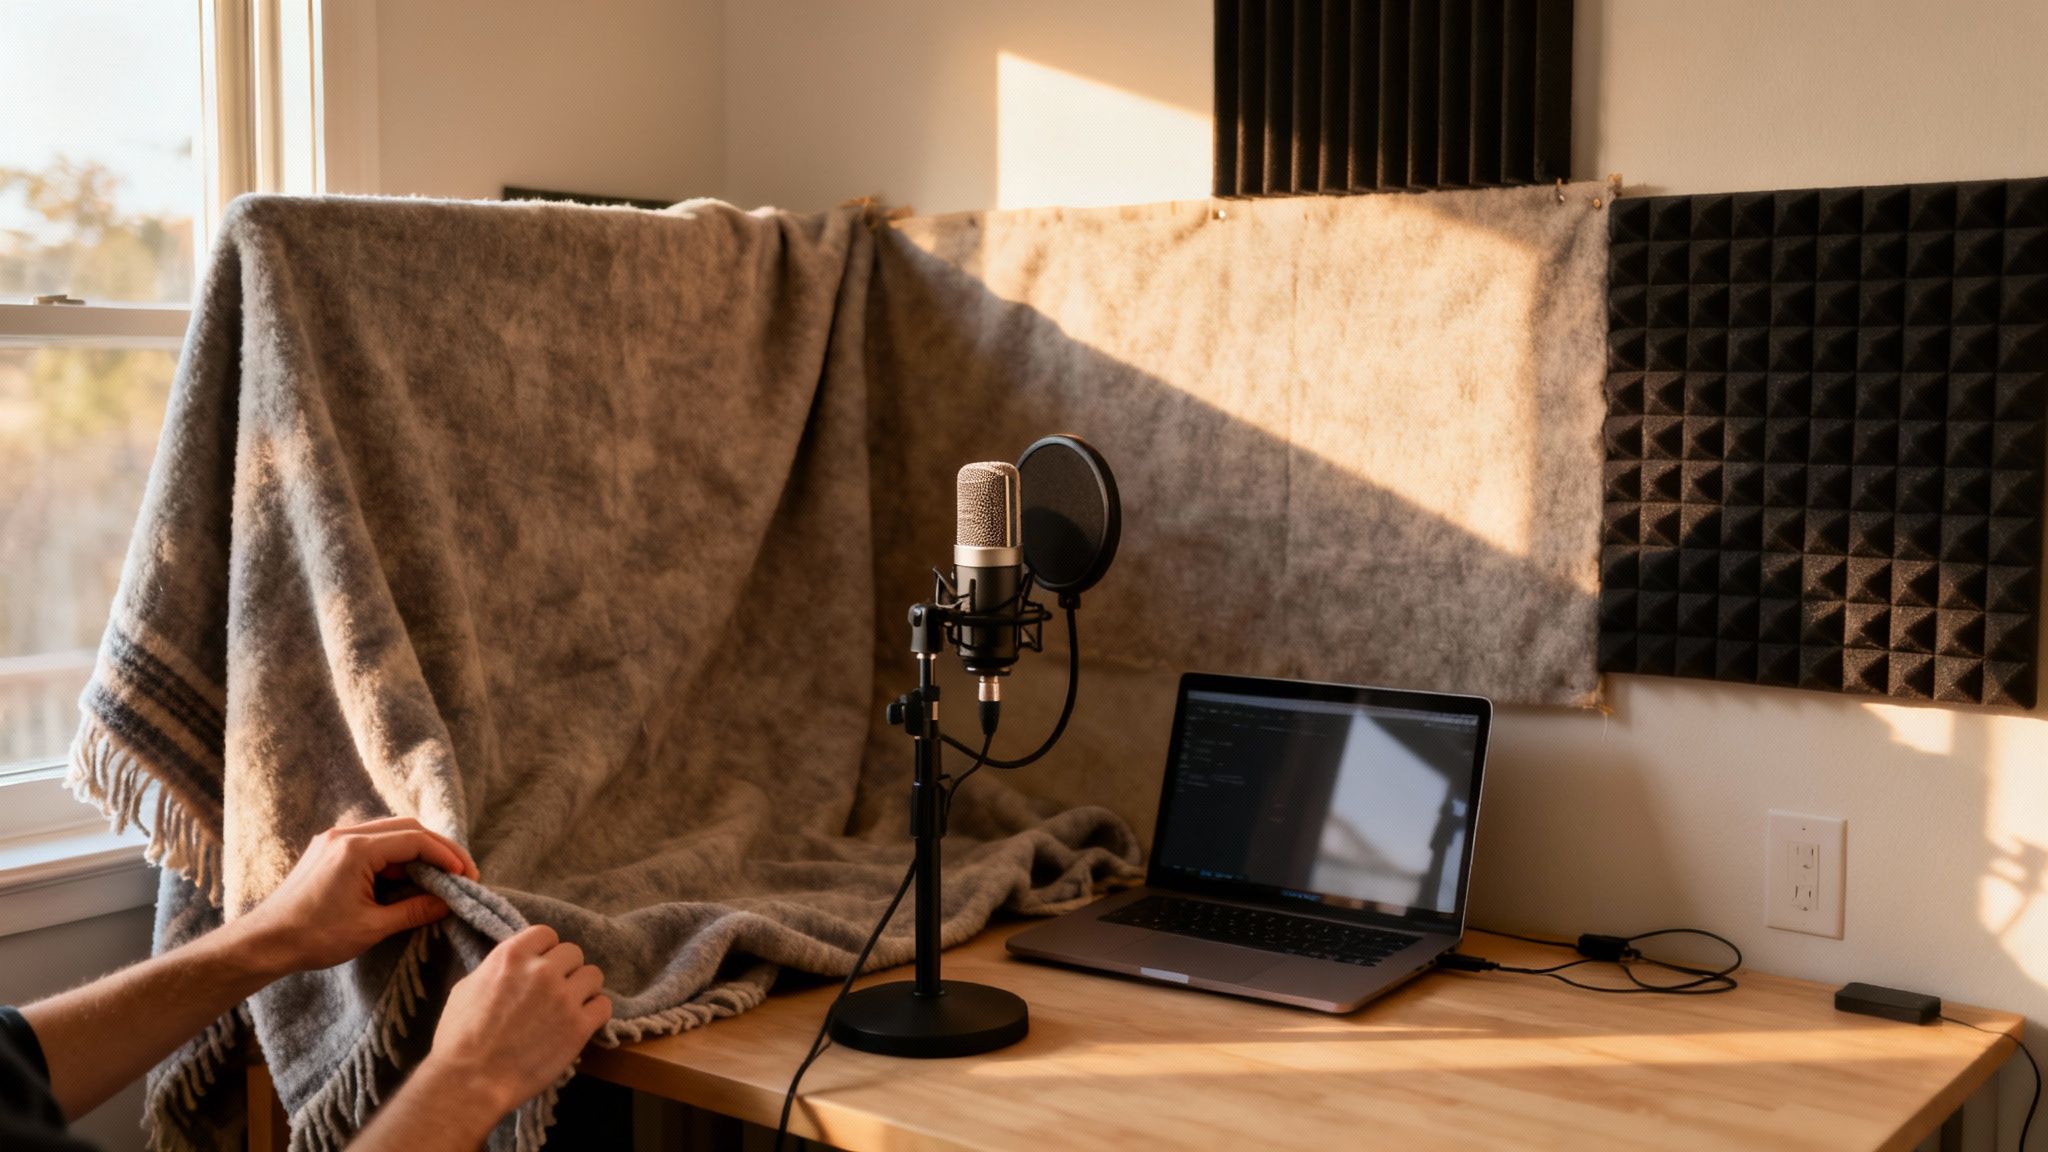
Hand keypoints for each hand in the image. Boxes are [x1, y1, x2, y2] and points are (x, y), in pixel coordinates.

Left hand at [227, 816, 480, 976]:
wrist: (264, 942)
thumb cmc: (314, 937)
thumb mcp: (371, 927)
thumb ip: (414, 910)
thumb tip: (449, 903)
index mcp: (356, 849)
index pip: (415, 840)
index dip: (447, 856)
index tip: (467, 876)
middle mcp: (345, 835)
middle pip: (407, 828)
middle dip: (439, 849)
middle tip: (462, 873)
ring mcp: (334, 840)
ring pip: (390, 833)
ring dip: (418, 851)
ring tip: (440, 876)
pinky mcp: (328, 851)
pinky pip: (372, 842)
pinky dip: (396, 856)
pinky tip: (409, 876)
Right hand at [417, 925, 611, 1118]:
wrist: (470, 1081)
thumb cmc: (459, 1039)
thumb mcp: (466, 988)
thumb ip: (495, 970)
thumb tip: (512, 969)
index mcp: (512, 956)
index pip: (547, 934)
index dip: (546, 951)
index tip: (542, 966)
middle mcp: (542, 970)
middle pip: (573, 953)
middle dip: (565, 970)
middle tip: (555, 991)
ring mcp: (564, 997)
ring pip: (593, 976)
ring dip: (583, 989)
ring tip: (570, 1007)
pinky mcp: (579, 1026)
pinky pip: (604, 1006)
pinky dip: (595, 1013)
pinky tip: (581, 1023)